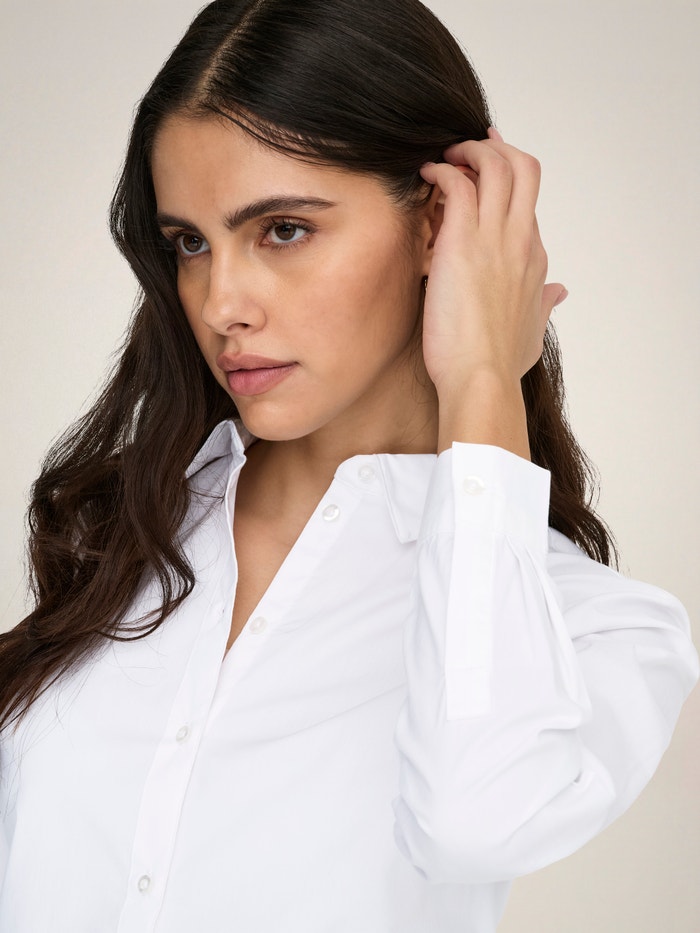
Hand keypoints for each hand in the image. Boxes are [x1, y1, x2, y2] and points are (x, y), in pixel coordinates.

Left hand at [420, 129, 566, 397]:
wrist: (482, 378)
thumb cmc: (500, 363)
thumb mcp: (532, 330)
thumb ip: (544, 305)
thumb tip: (560, 292)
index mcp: (534, 259)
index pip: (527, 203)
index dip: (506, 184)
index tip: (483, 177)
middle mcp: (521, 240)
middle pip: (524, 169)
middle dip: (496, 150)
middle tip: (467, 151)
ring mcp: (495, 238)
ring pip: (497, 165)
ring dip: (469, 151)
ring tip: (445, 157)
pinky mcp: (463, 242)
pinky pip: (458, 183)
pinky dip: (443, 170)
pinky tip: (427, 175)